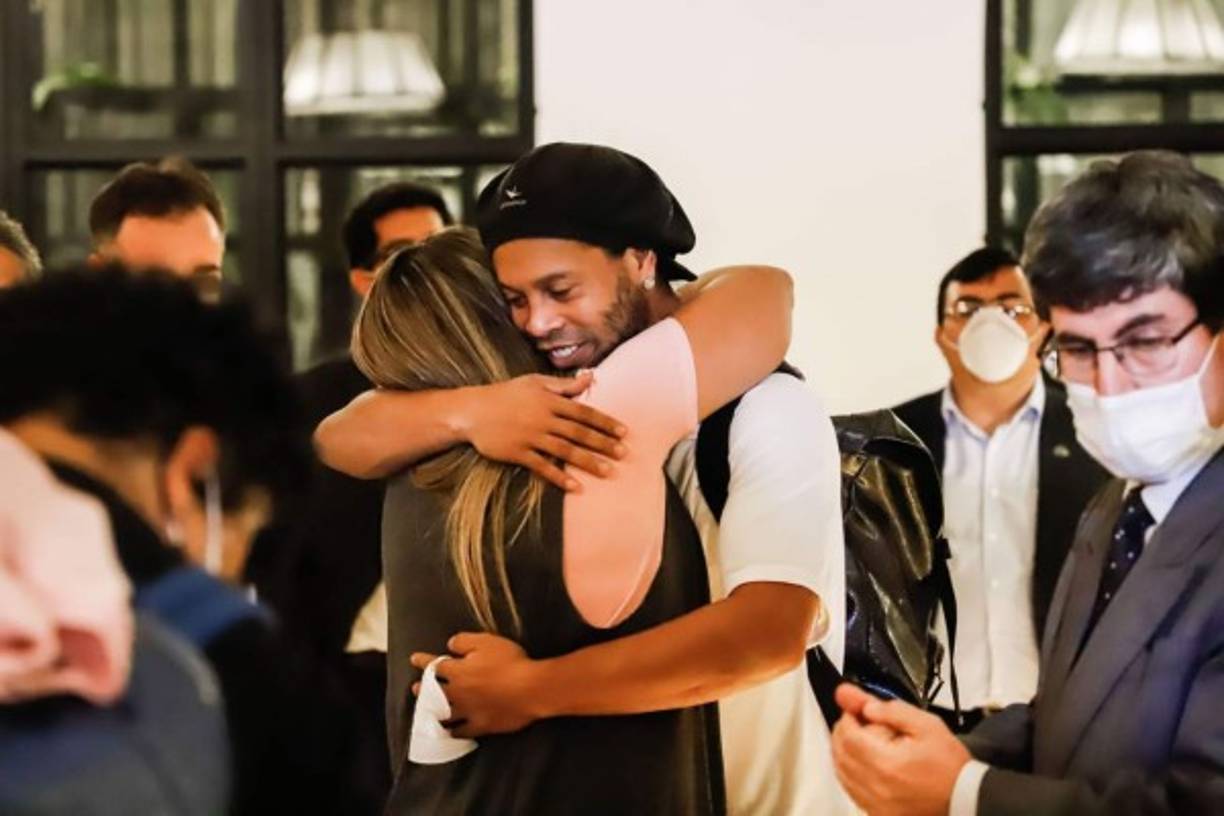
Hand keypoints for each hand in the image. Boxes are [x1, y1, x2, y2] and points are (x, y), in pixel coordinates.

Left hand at [411, 632, 544, 737]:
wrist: (531, 689)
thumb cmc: (510, 661)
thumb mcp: (486, 641)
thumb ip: (464, 641)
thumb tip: (449, 645)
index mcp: (457, 671)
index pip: (434, 665)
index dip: (423, 661)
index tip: (414, 659)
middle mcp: (458, 693)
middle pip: (434, 692)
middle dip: (422, 689)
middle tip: (415, 689)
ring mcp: (468, 712)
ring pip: (444, 715)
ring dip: (433, 713)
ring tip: (427, 714)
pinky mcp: (482, 726)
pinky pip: (462, 732)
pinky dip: (454, 733)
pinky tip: (451, 734)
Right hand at [458, 372, 626, 490]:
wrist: (472, 411)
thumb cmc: (506, 394)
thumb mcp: (535, 382)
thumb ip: (564, 384)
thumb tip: (591, 378)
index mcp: (549, 400)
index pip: (583, 412)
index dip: (605, 422)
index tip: (623, 432)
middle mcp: (542, 418)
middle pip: (579, 432)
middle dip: (603, 443)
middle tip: (624, 453)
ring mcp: (530, 436)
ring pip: (565, 451)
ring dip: (588, 462)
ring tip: (608, 471)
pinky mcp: (518, 453)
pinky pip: (543, 467)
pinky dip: (560, 478)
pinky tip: (576, 487)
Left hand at [831, 684, 969, 815]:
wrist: (966, 799)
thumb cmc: (950, 766)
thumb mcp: (926, 725)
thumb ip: (891, 711)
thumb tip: (863, 703)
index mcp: (886, 763)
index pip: (847, 735)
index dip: (849, 717)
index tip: (859, 710)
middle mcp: (875, 787)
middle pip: (839, 753)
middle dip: (844, 732)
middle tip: (860, 722)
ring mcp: (875, 805)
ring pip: (841, 773)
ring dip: (844, 753)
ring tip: (862, 741)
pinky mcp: (878, 814)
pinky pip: (851, 791)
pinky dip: (850, 774)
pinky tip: (864, 764)